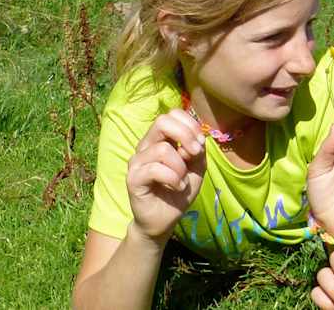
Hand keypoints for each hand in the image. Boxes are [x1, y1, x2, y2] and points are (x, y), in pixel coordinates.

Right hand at [125, 109, 206, 241]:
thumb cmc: (179, 190)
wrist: (165, 219)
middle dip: (185, 135)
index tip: (200, 144)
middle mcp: (146, 145)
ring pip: (162, 149)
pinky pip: (155, 169)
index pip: (172, 114)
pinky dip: (173, 179)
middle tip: (194, 154)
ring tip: (182, 181)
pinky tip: (177, 187)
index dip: (190, 124)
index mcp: (161, 139)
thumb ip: (198, 151)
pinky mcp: (133, 178)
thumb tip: (197, 139)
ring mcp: (137, 161)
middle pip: (162, 121)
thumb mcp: (197, 168)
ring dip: (180, 167)